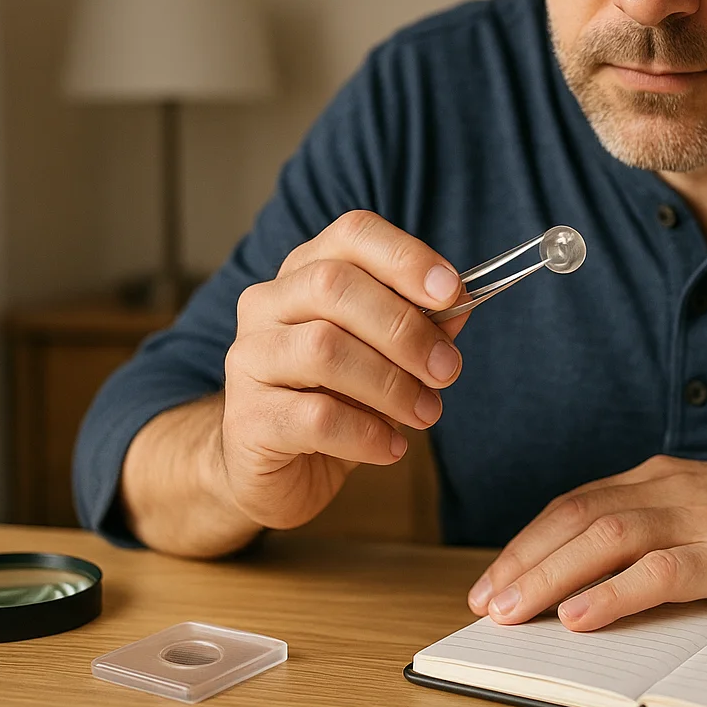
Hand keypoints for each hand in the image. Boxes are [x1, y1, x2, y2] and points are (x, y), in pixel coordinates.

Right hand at [219, 210, 470, 529]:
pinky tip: (391, 447)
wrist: (272, 471)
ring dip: (391, 384)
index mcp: (305, 273)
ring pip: (324, 349)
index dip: (406, 257)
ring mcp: (248, 358)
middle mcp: (267, 304)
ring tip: (425, 413)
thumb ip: (420, 326)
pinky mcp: (247, 418)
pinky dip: (367, 433)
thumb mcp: (385, 358)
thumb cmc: (334, 401)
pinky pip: (316, 417)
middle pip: (334, 286)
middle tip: (446, 370)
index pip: (352, 234)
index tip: (452, 293)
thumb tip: (459, 305)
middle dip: (404, 328)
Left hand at [467, 456, 706, 631]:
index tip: (493, 578)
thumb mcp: (701, 509)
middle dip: (523, 561)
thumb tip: (588, 565)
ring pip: (604, 541)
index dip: (527, 542)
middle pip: (576, 519)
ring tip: (515, 611)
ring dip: (551, 576)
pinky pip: (658, 572)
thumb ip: (651, 524)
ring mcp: (698, 519)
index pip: (574, 504)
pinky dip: (613, 595)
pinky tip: (581, 616)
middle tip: (485, 602)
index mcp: (658, 478)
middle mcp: (669, 490)